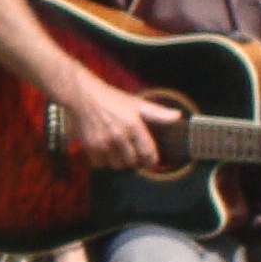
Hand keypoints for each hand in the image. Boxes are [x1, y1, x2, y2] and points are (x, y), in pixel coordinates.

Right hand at [53, 70, 178, 172]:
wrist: (82, 96)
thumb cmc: (111, 99)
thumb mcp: (137, 103)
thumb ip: (158, 113)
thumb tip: (178, 116)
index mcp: (134, 125)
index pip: (148, 153)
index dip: (152, 161)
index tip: (151, 161)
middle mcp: (119, 136)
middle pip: (133, 163)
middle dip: (135, 162)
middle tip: (134, 157)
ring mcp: (103, 142)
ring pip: (116, 166)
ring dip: (119, 163)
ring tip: (120, 155)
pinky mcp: (89, 146)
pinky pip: (100, 164)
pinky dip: (103, 162)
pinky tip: (105, 153)